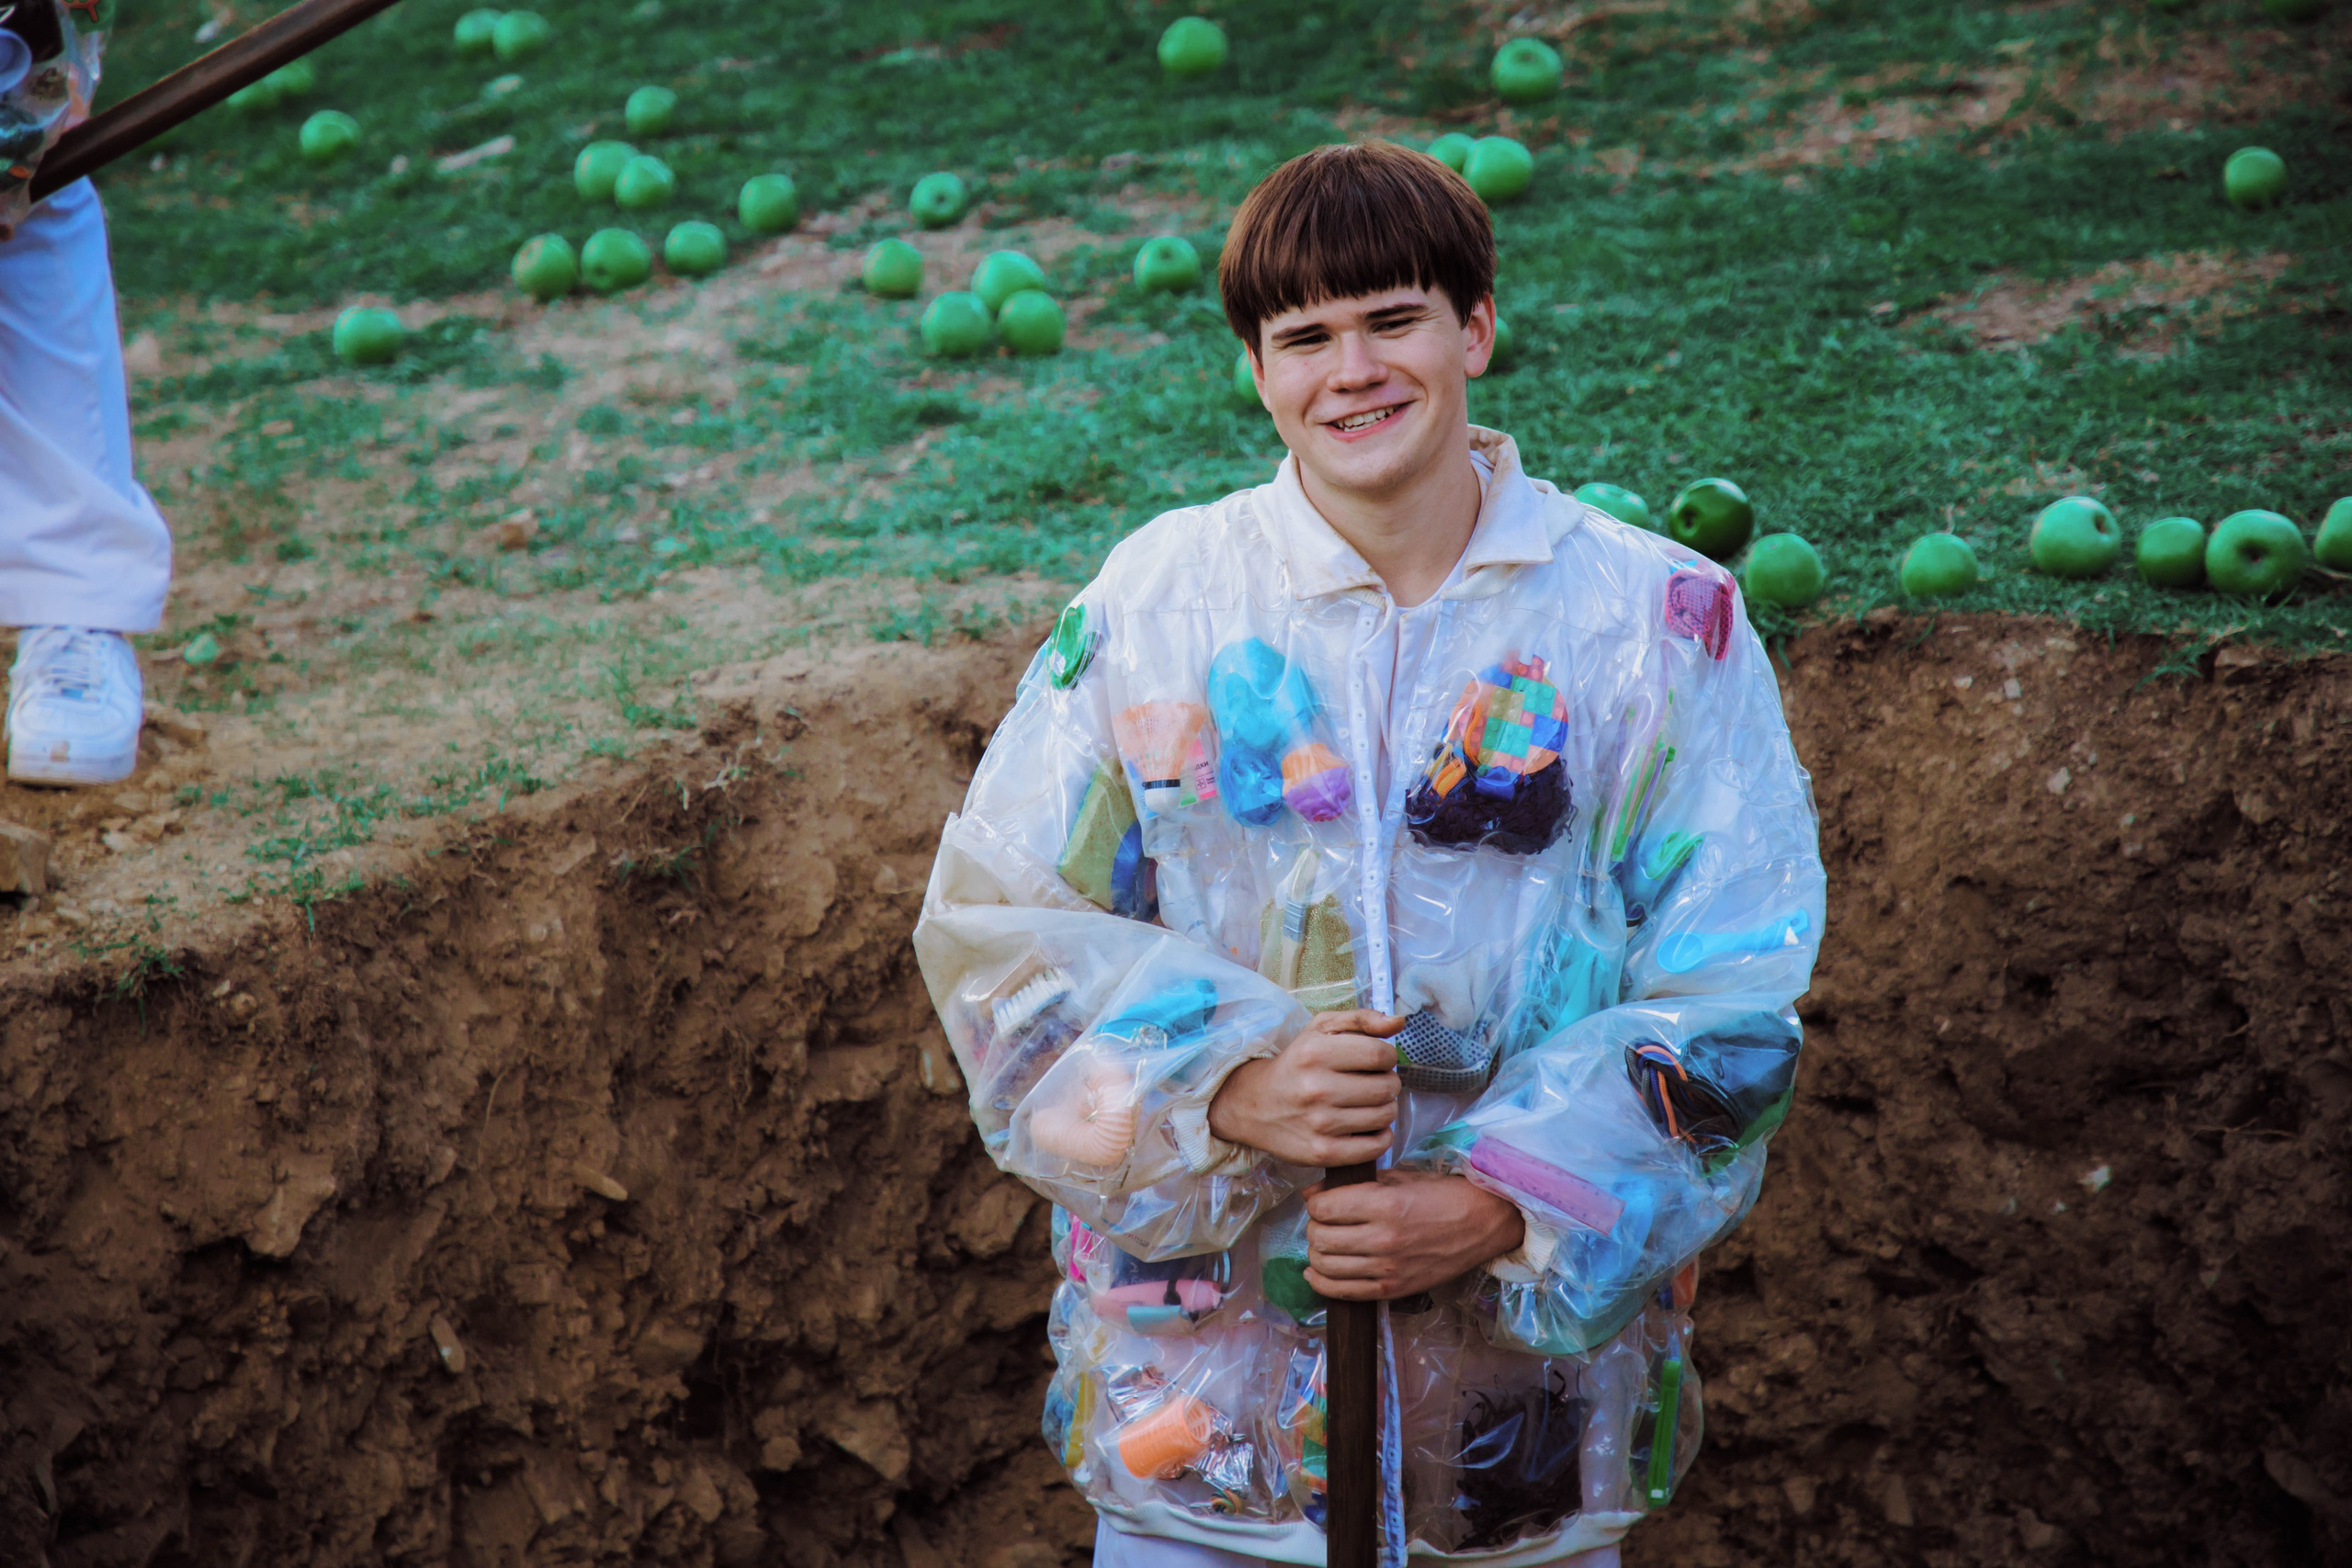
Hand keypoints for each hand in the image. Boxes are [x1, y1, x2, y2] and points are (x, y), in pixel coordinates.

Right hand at [1207, 1009, 1405, 1167]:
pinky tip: (1368, 1127)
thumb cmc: (1297, 1064)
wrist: (1253, 1106)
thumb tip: (1399, 1022)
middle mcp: (1316, 1088)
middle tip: (1373, 1084)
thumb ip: (1362, 1019)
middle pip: (1387, 1087)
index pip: (1380, 1054)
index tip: (1377, 1062)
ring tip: (1368, 1104)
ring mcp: (1319, 1124)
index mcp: (1316, 1052)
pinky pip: (1375, 1146)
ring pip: (1385, 1116)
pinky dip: (1381, 1137)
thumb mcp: (1320, 1030)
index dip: (1387, 1057)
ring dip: (1385, 1109)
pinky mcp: (1322, 1153)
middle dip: (1388, 1083)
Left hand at [1304, 1168, 1525, 1300]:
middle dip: (1314, 1227)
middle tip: (1322, 1222)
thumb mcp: (1399, 1178)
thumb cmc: (1441, 1195)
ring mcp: (1389, 1268)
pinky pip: (1343, 1292)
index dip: (1316, 1203)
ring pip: (1326, 1265)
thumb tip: (1310, 1194)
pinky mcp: (1393, 1290)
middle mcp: (1384, 1238)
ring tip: (1325, 1243)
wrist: (1482, 1223)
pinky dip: (1321, 1282)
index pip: (1324, 1208)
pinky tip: (1317, 1272)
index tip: (1321, 1201)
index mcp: (1386, 1204)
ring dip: (1317, 1253)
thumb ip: (1353, 1186)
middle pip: (1320, 1238)